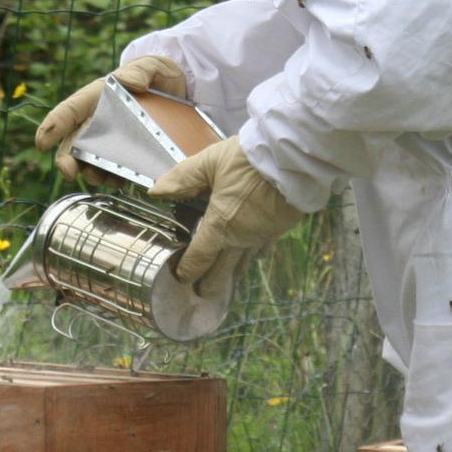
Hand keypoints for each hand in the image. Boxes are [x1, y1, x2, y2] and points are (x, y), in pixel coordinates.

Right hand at [34, 54, 185, 181]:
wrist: (180, 93)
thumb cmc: (158, 76)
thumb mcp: (154, 65)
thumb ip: (143, 70)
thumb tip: (133, 82)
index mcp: (97, 97)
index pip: (69, 111)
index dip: (53, 126)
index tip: (42, 143)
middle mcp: (97, 120)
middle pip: (73, 142)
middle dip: (67, 159)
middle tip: (69, 172)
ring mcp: (109, 140)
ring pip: (89, 161)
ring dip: (91, 172)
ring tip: (102, 179)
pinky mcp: (124, 154)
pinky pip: (112, 171)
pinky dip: (113, 179)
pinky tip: (121, 182)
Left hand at [148, 135, 303, 287]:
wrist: (295, 158)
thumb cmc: (250, 160)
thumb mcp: (209, 163)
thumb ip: (182, 179)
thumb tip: (155, 191)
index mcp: (221, 224)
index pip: (200, 256)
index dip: (189, 270)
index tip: (181, 278)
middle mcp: (242, 236)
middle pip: (224, 268)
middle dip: (212, 282)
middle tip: (203, 293)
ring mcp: (264, 234)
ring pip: (246, 260)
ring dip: (234, 272)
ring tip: (228, 280)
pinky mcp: (282, 227)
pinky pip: (266, 246)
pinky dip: (257, 253)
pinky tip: (257, 255)